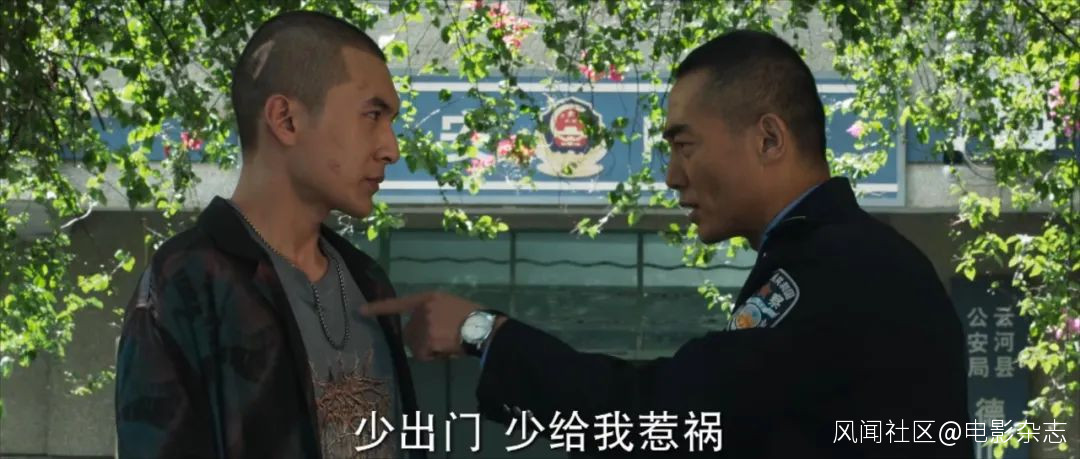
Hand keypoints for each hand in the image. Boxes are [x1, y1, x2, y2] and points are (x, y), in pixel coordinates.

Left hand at [361, 291, 482, 360]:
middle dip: (421, 340)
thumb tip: (425, 330)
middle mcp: (422, 310)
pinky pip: (422, 355)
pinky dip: (432, 357)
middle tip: (441, 342)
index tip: (360, 311)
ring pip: (415, 345)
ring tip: (447, 345)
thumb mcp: (451, 304)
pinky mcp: (427, 340)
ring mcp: (424, 325)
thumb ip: (434, 312)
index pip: (398, 303)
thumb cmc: (474, 315)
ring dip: (428, 350)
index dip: (379, 308)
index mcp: (429, 298)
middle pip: (409, 332)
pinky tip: (446, 351)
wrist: (484, 327)